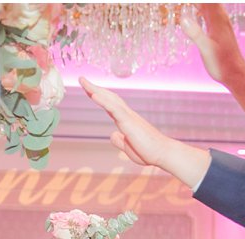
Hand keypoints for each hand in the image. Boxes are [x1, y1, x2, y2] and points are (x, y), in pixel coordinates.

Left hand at [78, 77, 210, 186]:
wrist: (163, 153)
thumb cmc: (149, 151)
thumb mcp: (129, 147)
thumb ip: (120, 140)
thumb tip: (113, 135)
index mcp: (126, 120)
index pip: (110, 105)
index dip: (98, 96)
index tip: (88, 90)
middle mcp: (127, 115)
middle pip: (108, 97)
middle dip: (94, 88)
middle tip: (82, 79)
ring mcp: (129, 117)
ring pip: (110, 99)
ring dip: (95, 90)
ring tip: (83, 81)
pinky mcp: (130, 122)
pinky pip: (114, 109)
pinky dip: (103, 101)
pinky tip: (93, 95)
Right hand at [180, 4, 244, 83]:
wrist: (234, 73)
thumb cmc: (222, 63)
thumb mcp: (206, 49)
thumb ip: (196, 33)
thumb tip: (183, 18)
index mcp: (218, 19)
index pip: (206, 1)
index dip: (195, 0)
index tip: (179, 0)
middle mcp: (220, 18)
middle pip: (208, 2)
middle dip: (195, 2)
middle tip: (180, 3)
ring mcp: (220, 23)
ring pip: (208, 5)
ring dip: (199, 3)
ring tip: (188, 5)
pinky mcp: (218, 30)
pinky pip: (208, 14)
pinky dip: (200, 9)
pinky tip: (196, 11)